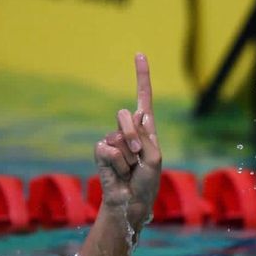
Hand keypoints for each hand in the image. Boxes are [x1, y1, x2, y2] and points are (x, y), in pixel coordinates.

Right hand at [94, 54, 161, 229]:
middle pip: (125, 115)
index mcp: (146, 128)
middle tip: (138, 156)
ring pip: (117, 135)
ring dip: (128, 156)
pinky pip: (107, 149)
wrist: (132, 201)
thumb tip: (135, 114)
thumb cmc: (147, 181)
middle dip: (133, 136)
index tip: (139, 54)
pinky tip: (119, 172)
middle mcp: (129, 130)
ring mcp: (113, 139)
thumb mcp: (154, 157)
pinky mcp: (100, 151)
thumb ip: (145, 135)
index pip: (143, 97)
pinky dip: (117, 163)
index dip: (141, 76)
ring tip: (130, 169)